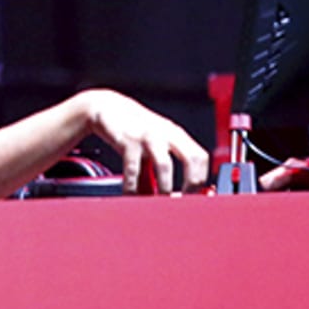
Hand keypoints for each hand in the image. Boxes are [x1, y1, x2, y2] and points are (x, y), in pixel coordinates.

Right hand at [77, 89, 208, 193]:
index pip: (200, 158)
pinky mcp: (128, 141)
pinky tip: (131, 194)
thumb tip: (169, 198)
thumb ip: (162, 170)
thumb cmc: (135, 130)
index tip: (193, 196)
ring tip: (158, 201)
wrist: (109, 107)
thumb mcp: (154, 145)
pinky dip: (133, 188)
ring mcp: (149, 136)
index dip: (200, 179)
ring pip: (165, 165)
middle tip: (182, 201)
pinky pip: (134, 170)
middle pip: (192, 158)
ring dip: (164, 188)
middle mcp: (167, 134)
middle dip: (191, 184)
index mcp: (177, 135)